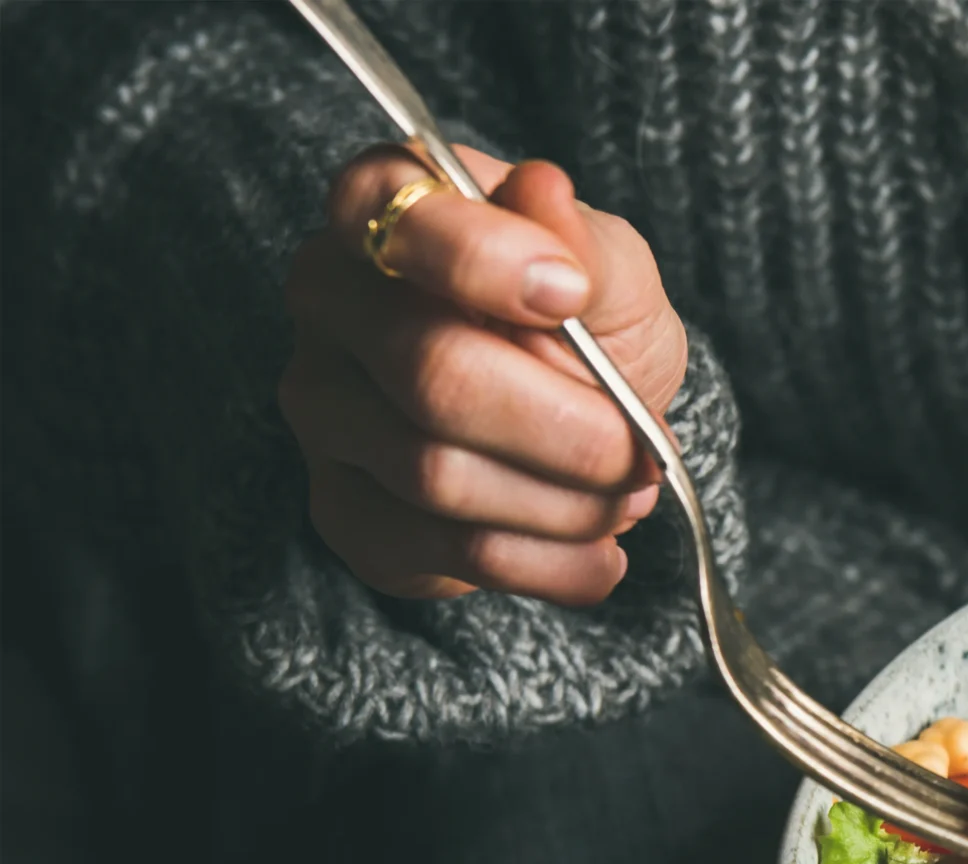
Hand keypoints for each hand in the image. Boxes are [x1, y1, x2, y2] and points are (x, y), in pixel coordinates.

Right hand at [278, 144, 684, 604]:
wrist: (581, 419)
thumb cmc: (586, 320)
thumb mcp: (613, 271)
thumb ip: (584, 245)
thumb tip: (542, 193)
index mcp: (383, 208)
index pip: (398, 222)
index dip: (486, 264)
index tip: (572, 297)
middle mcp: (329, 302)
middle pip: (432, 373)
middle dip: (565, 429)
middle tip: (642, 453)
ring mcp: (322, 409)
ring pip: (437, 475)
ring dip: (564, 504)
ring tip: (629, 497)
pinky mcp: (343, 508)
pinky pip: (438, 551)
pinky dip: (543, 565)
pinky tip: (597, 558)